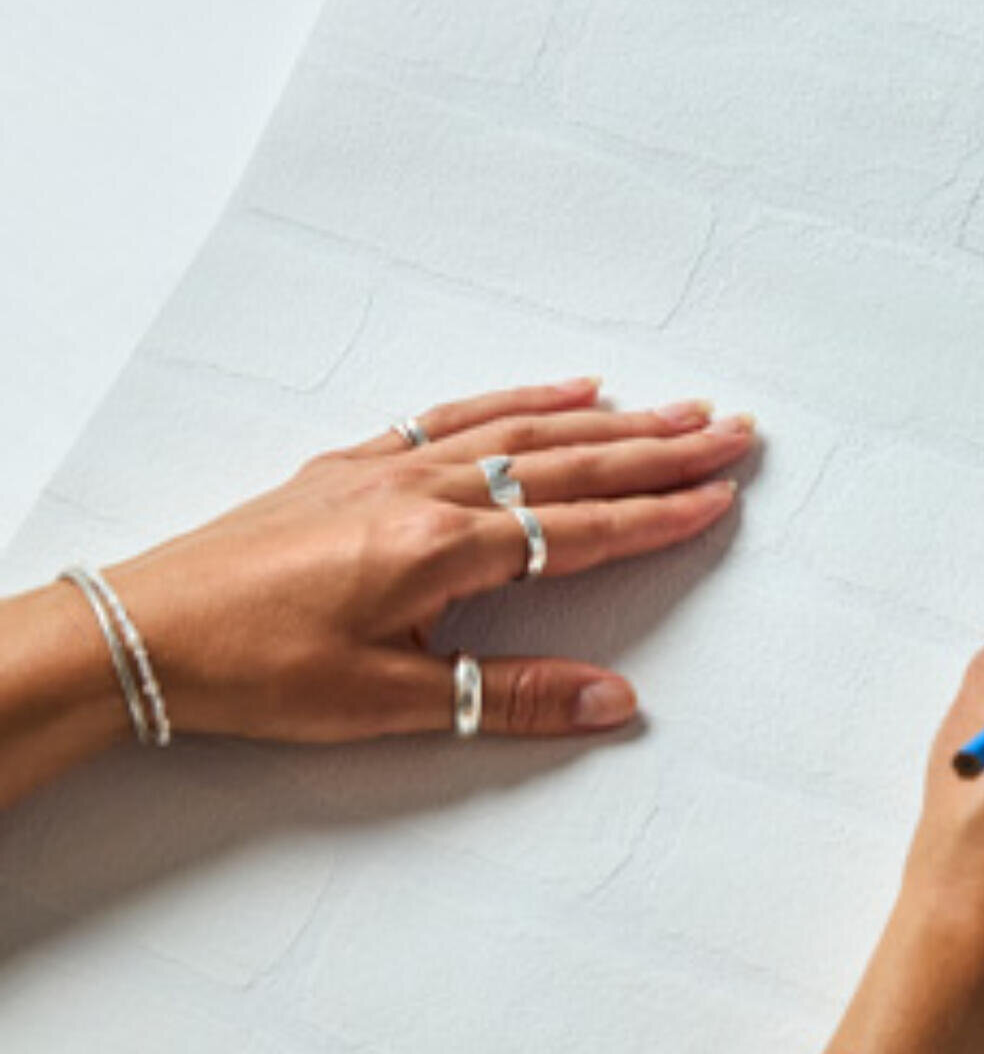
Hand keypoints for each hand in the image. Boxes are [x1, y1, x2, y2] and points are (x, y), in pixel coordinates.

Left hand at [94, 378, 753, 742]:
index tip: (720, 497)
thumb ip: (510, 698)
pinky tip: (567, 389)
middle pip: (570, 463)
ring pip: (525, 429)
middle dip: (660, 450)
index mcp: (440, 550)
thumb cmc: (254, 670)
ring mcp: (391, 465)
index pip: (578, 529)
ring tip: (675, 408)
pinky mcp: (358, 460)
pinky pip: (461, 414)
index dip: (657, 516)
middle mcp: (425, 491)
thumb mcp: (387, 702)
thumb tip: (613, 703)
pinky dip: (522, 398)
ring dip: (610, 419)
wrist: (142, 632)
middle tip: (731, 433)